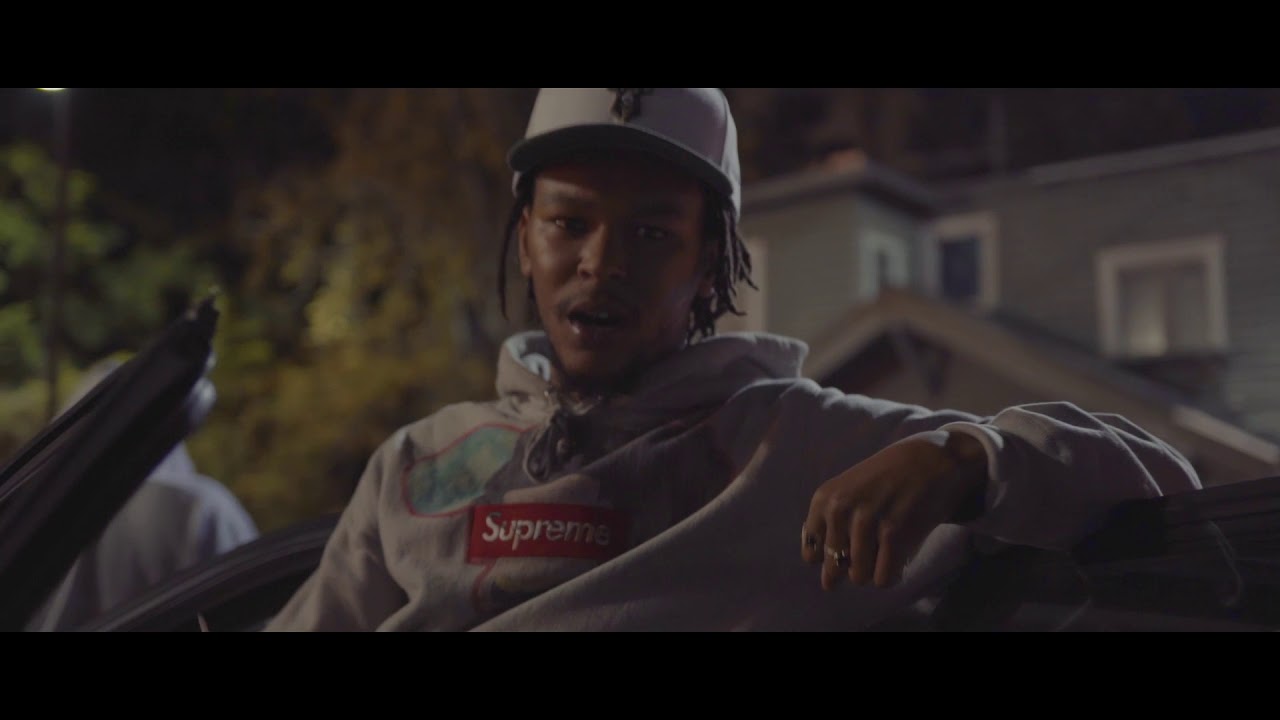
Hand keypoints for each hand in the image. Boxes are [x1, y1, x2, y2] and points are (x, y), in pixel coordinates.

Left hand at [801, 430, 987, 590]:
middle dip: (852, 569)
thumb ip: (829, 528)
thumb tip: (827, 582)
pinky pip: (883, 578)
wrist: (928, 460)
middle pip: (834, 570)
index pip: (811, 556)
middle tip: (872, 548)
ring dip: (874, 571)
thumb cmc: (885, 481)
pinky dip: (892, 575)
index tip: (849, 547)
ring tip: (886, 550)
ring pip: (859, 577)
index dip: (831, 559)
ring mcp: (866, 520)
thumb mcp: (846, 492)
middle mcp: (839, 509)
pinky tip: (900, 558)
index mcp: (823, 500)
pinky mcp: (893, 532)